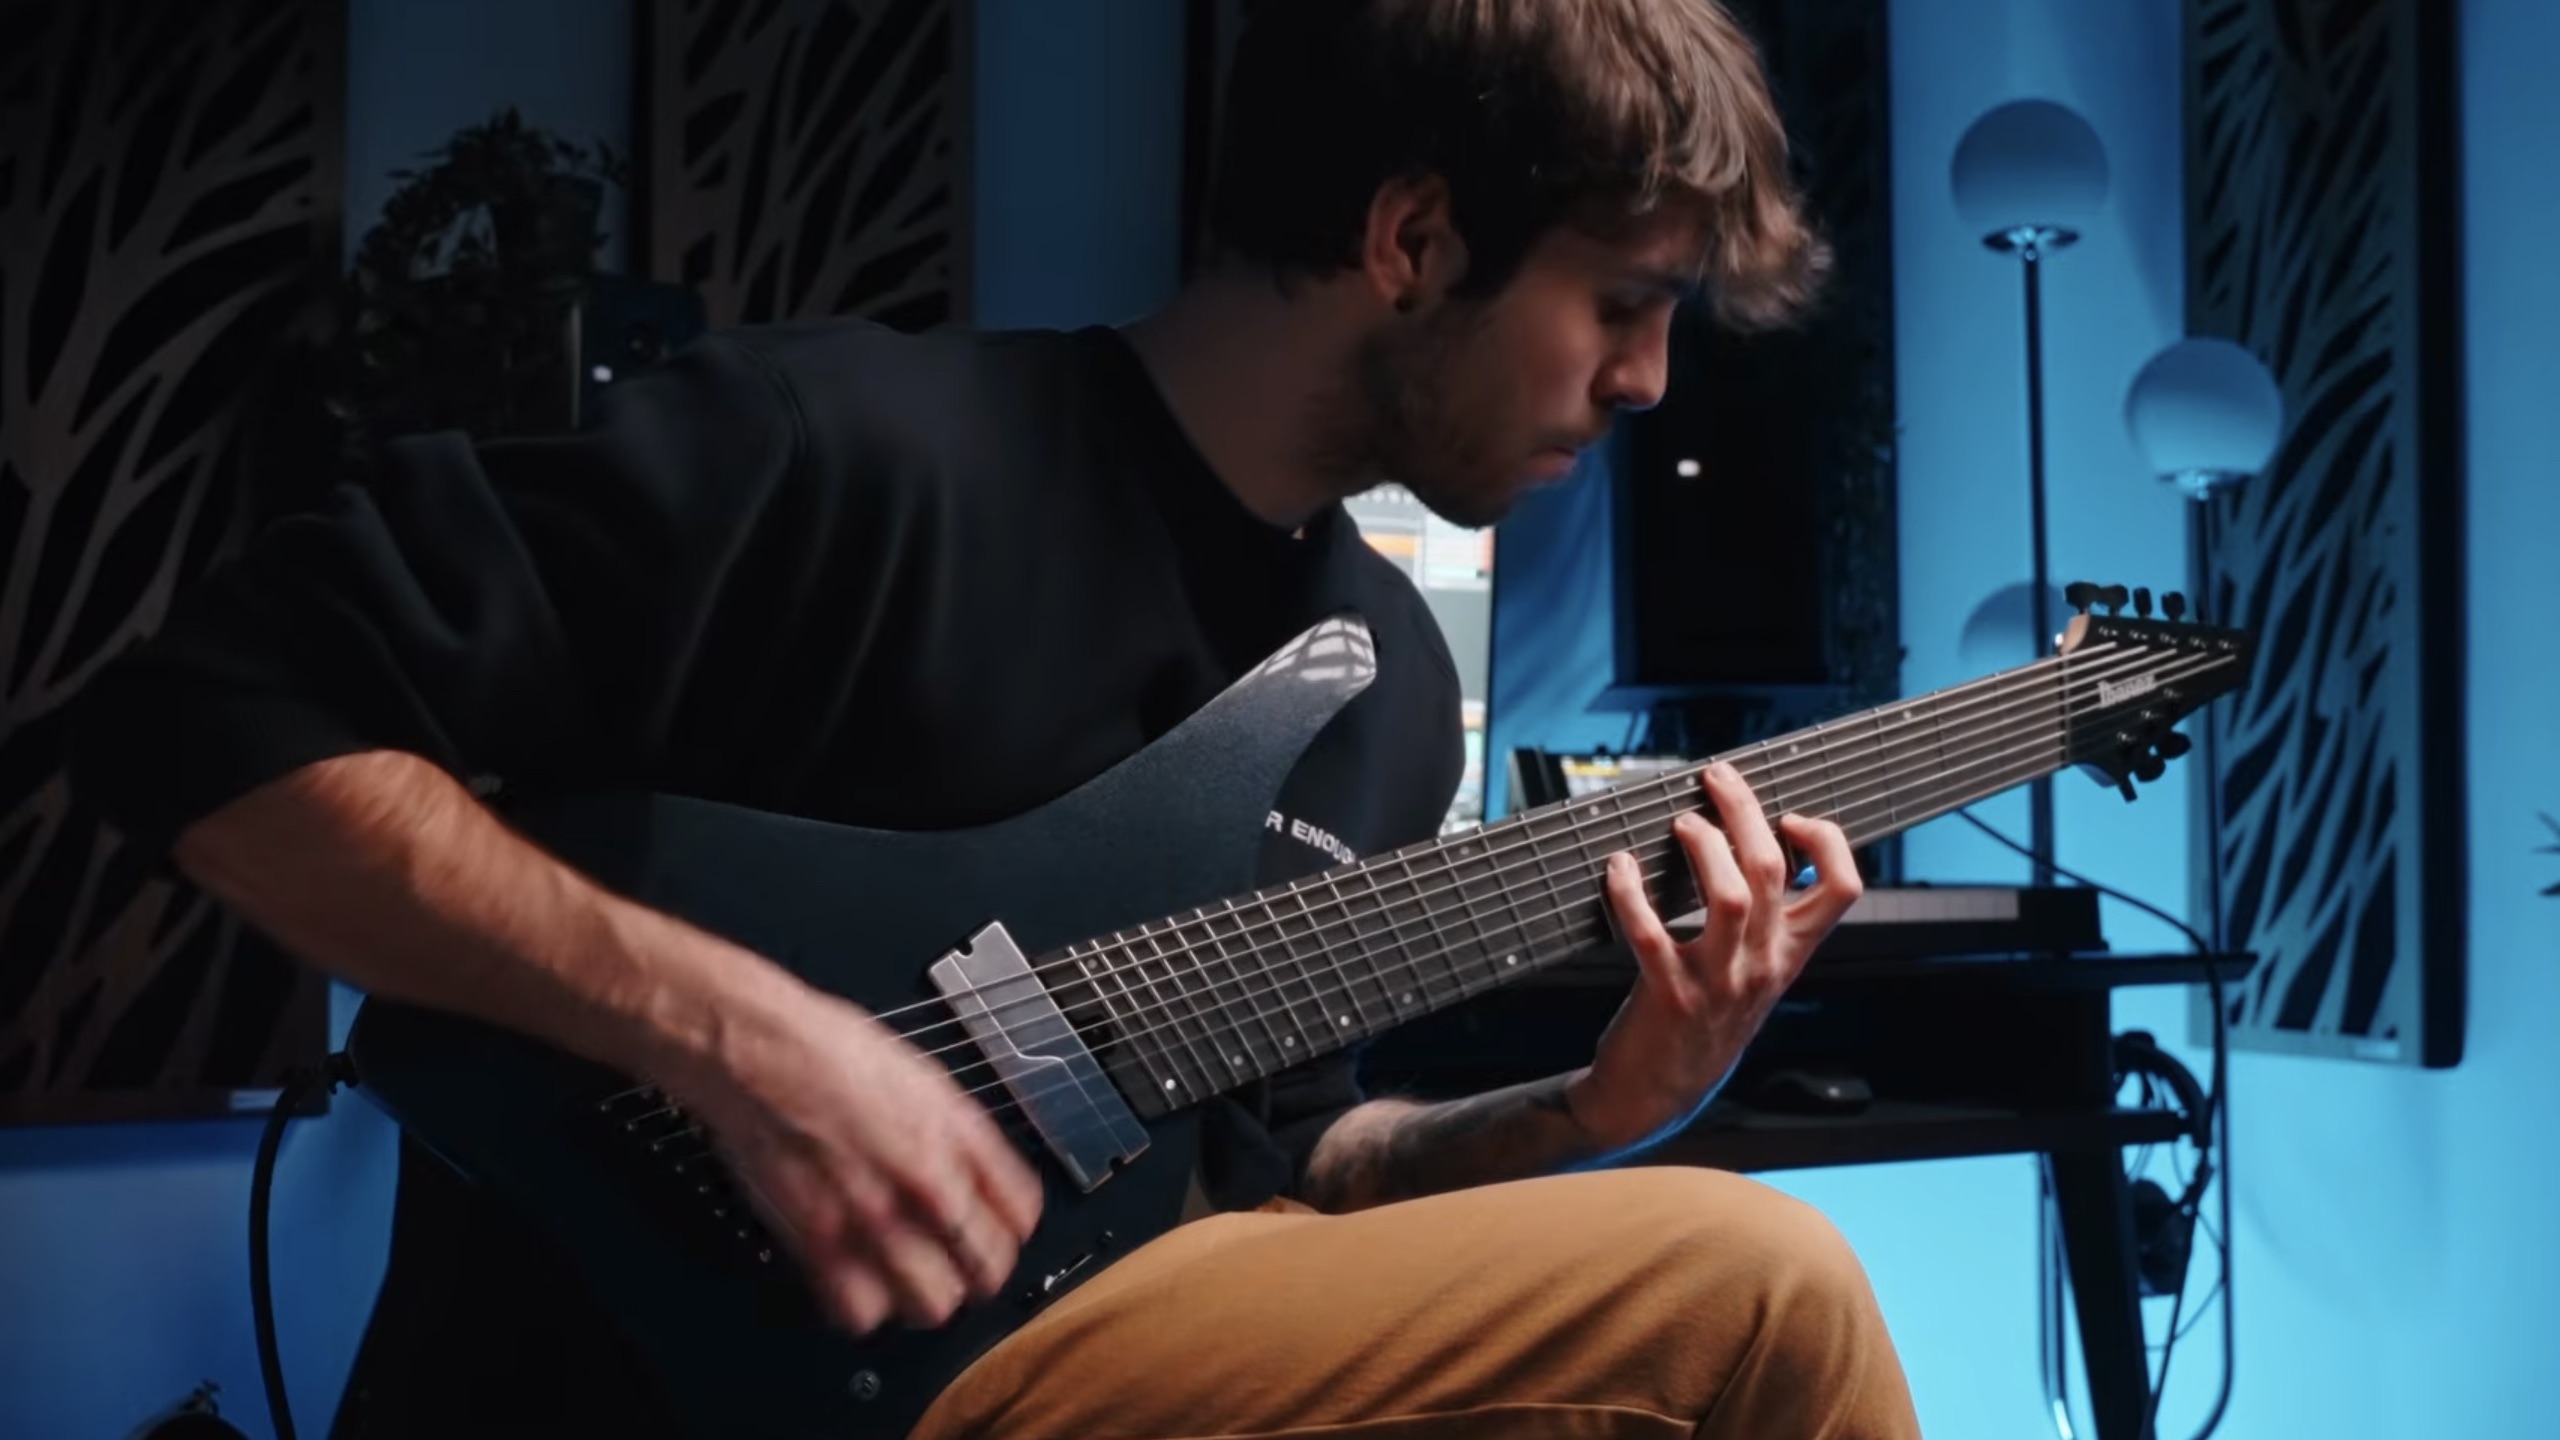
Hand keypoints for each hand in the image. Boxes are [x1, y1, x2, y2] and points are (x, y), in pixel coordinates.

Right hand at [663, 986, 1044, 1334]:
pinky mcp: (819, 1241)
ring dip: (929, 1296)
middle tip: (963, 1262)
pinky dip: (865, 1307)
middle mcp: (922, 1180)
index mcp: (955, 1134)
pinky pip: (861, 1311)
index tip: (1004, 1230)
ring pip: (933, 1303)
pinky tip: (863, 1283)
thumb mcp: (921, 1076)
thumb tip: (983, 1170)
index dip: (1015, 1227)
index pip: (1020, 1212)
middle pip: (987, 1268)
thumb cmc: (825, 1048)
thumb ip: (959, 1131)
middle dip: (981, 1271)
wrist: (757, 1052)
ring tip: (916, 1280)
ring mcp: (873, 1216)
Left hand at [1567, 761, 1864, 1148]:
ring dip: (1704, 848)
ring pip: (1731, 898)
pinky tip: (1618, 868)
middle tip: (1716, 778)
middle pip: (1775, 871)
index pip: (1845, 889)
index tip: (1790, 815)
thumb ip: (1764, 921)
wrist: (1657, 1095)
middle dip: (1746, 812)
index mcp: (1789, 955)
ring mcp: (1717, 983)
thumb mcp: (1752, 973)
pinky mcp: (1667, 997)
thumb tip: (1751, 839)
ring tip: (1680, 824)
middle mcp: (1762, 966)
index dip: (1826, 840)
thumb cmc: (1702, 1019)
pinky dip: (1631, 894)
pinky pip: (1652, 935)